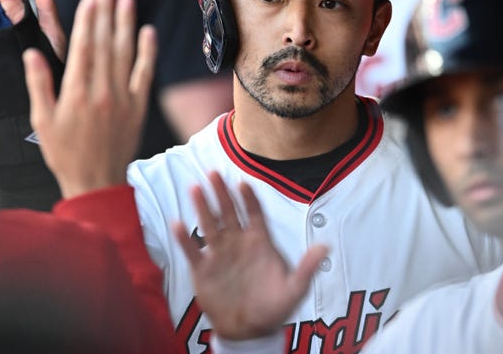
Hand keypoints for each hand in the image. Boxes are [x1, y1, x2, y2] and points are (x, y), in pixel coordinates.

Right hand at [22, 0, 156, 197]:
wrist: (97, 182)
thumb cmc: (64, 153)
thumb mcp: (43, 121)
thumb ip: (39, 85)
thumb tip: (32, 52)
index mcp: (76, 94)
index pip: (83, 48)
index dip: (87, 21)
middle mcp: (102, 92)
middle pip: (105, 44)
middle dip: (106, 13)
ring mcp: (123, 99)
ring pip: (126, 54)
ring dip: (126, 25)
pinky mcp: (138, 107)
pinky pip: (144, 74)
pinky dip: (147, 52)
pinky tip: (148, 32)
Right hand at [172, 172, 327, 340]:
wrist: (249, 330)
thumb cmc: (274, 307)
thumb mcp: (294, 289)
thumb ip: (307, 268)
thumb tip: (325, 247)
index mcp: (260, 242)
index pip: (255, 213)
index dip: (249, 198)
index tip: (242, 182)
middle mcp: (238, 242)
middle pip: (230, 212)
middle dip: (222, 192)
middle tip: (214, 173)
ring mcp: (219, 254)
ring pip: (209, 225)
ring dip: (202, 207)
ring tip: (195, 188)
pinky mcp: (203, 270)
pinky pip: (192, 251)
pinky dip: (183, 239)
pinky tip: (177, 224)